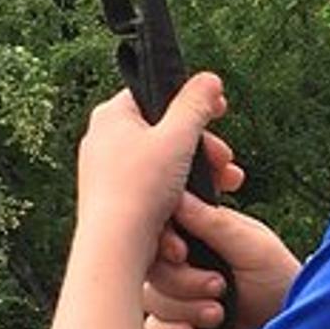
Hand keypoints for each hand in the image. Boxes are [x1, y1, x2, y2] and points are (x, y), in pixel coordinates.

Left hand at [75, 74, 229, 257]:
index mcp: (112, 115)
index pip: (157, 94)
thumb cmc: (140, 189)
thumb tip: (209, 79)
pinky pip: (151, 191)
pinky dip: (176, 199)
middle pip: (165, 133)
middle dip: (203, 149)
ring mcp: (105, 173)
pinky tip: (194, 214)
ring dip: (196, 177)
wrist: (114, 250)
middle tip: (226, 162)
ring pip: (162, 165)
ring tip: (222, 189)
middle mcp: (103, 140)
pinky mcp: (112, 201)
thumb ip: (196, 104)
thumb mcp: (178, 137)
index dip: (192, 101)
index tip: (221, 111)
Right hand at [143, 189, 300, 328]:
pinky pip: (153, 327)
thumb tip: (178, 196)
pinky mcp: (180, 321)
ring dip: (184, 308)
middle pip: (152, 266)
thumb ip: (214, 223)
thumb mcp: (252, 245)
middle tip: (219, 286)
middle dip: (184, 282)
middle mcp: (185, 258)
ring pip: (151, 297)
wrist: (290, 327)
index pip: (161, 229)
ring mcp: (180, 291)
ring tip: (218, 313)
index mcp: (200, 229)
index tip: (182, 254)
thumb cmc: (279, 277)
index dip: (164, 243)